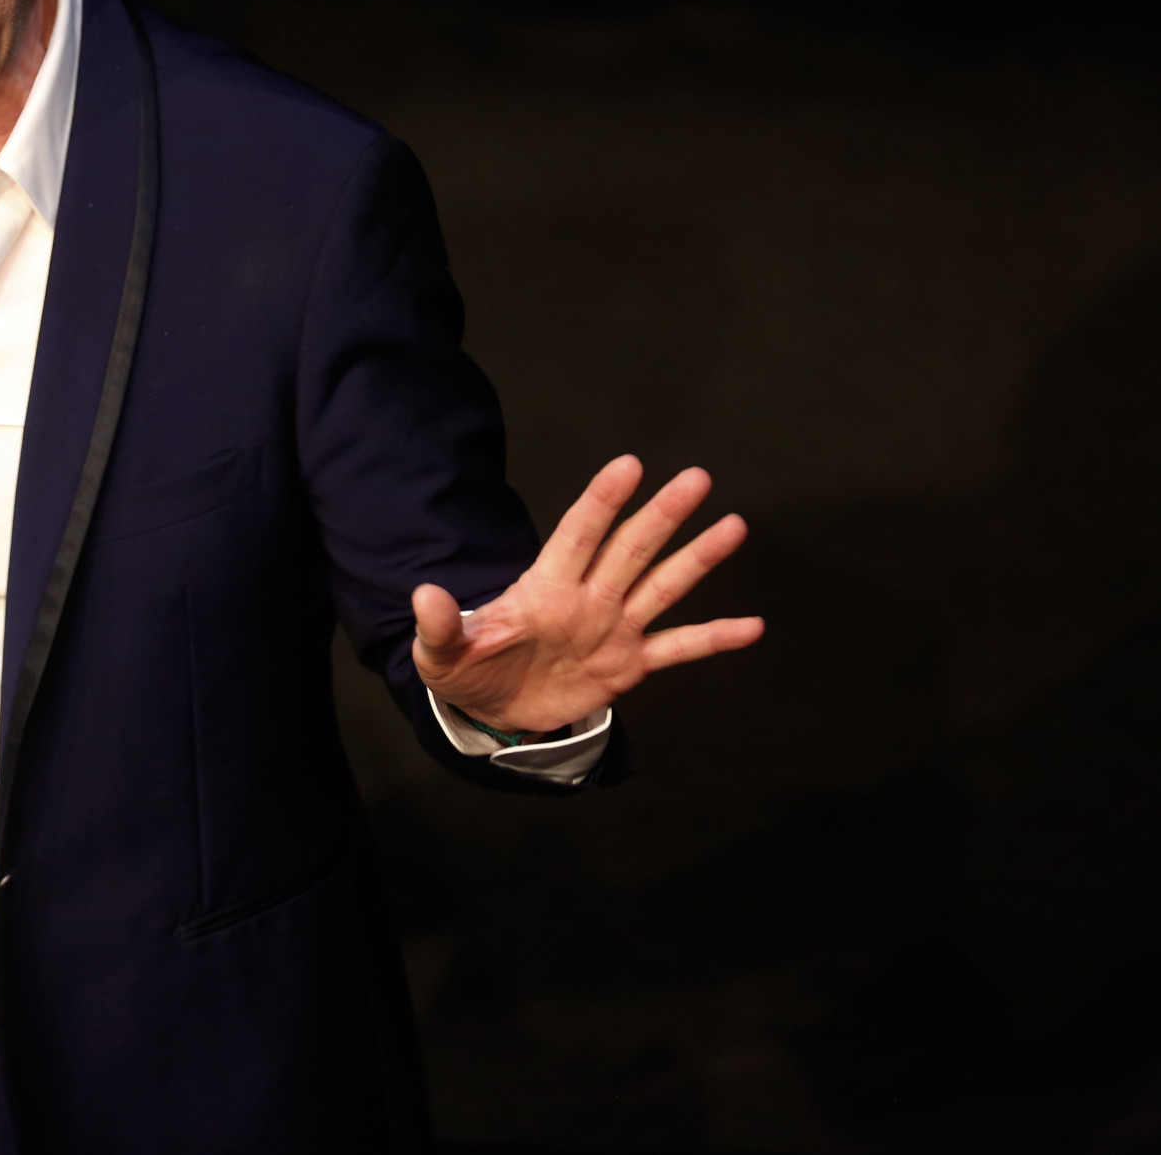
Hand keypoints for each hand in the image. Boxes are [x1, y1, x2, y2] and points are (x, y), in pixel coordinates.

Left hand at [411, 455, 759, 735]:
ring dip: (697, 559)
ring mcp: (612, 629)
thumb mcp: (441, 654)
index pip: (576, 535)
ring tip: (734, 525)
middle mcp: (587, 599)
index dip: (600, 502)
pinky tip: (753, 625)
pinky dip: (714, 638)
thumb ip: (440, 626)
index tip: (628, 465)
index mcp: (543, 588)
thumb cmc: (466, 670)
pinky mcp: (628, 666)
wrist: (491, 711)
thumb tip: (424, 595)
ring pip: (662, 586)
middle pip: (630, 549)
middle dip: (662, 515)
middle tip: (697, 477)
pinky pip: (678, 648)